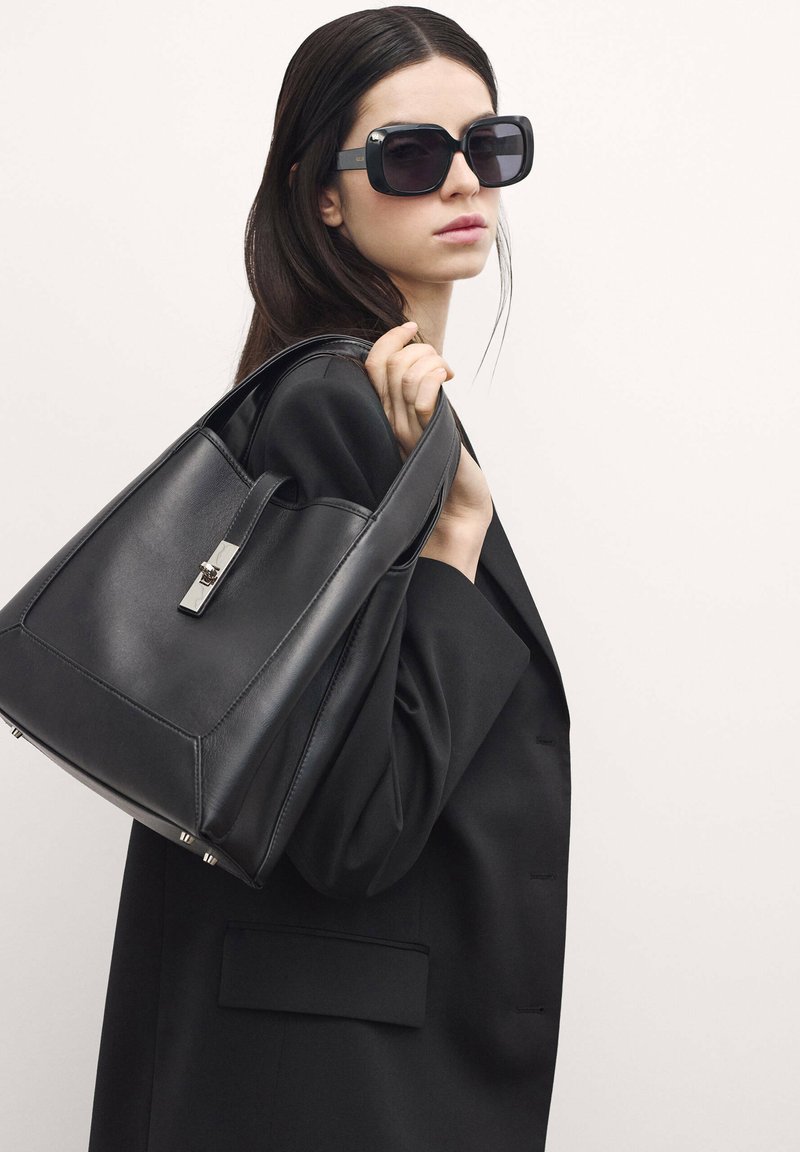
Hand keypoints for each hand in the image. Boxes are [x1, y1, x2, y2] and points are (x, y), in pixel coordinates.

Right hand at [363, 322, 492, 529]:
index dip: (389, 338)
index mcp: (384, 413)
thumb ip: (417, 393)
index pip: (371, 363)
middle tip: (440, 365)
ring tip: (445, 374)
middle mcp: (388, 420)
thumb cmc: (445, 464)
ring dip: (431, 360)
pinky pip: (422, 398)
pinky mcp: (426, 439)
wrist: (456, 510)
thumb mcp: (427, 420)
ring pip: (406, 373)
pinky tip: (447, 380)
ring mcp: (406, 430)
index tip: (412, 328)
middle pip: (388, 362)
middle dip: (419, 348)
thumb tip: (421, 356)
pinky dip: (435, 377)